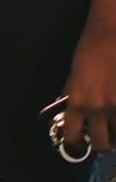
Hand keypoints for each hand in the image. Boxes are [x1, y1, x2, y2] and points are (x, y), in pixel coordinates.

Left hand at [61, 23, 115, 154]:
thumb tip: (70, 116)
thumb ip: (73, 98)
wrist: (110, 36)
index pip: (74, 136)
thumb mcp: (74, 77)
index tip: (80, 140)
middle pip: (102, 144)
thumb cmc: (90, 52)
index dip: (76, 142)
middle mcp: (98, 109)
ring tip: (113, 122)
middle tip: (103, 135)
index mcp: (78, 102)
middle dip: (102, 142)